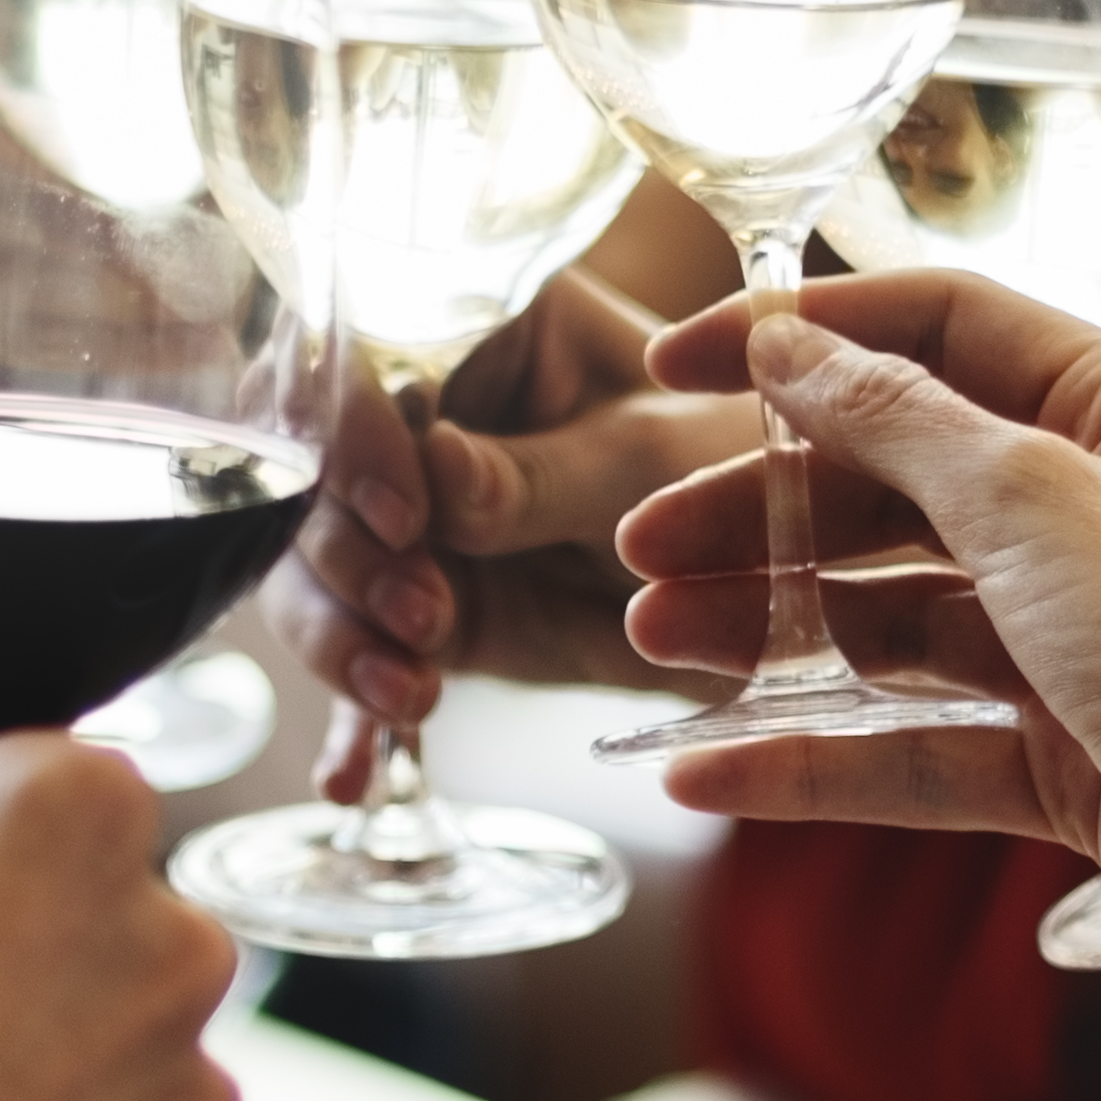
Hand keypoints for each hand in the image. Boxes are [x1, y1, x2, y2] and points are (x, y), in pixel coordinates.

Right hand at [262, 271, 760, 794]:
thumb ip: (547, 475)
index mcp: (477, 321)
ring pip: (320, 571)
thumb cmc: (742, 468)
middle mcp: (422, 411)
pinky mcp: (429, 605)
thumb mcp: (656, 459)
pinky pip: (369, 657)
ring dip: (343, 639)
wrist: (784, 579)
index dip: (362, 434)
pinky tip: (351, 779)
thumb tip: (439, 476)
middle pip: (316, 472)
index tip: (404, 512)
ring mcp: (414, 516)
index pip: (371, 357)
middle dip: (349, 555)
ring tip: (409, 691)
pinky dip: (359, 720)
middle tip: (425, 614)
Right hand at [609, 271, 1100, 998]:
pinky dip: (816, 760)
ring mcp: (1088, 647)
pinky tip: (708, 771)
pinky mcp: (1071, 765)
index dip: (804, 336)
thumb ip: (896, 418)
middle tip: (644, 544)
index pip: (942, 330)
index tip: (678, 363)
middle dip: (764, 510)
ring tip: (654, 640)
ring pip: (895, 620)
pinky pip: (917, 750)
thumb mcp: (1031, 488)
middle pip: (900, 486)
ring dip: (770, 626)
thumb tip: (792, 348)